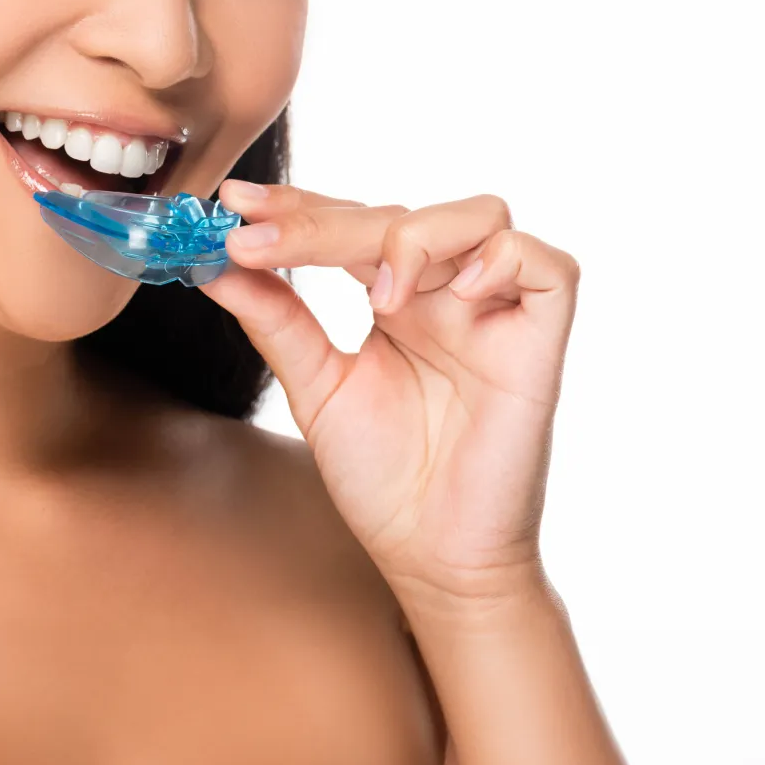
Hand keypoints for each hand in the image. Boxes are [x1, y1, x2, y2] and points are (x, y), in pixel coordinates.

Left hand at [198, 180, 580, 610]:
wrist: (431, 558)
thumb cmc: (384, 480)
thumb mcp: (317, 389)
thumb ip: (278, 322)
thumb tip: (214, 266)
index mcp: (397, 298)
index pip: (350, 223)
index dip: (296, 206)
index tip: (232, 205)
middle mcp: (448, 294)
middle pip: (398, 214)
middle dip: (322, 221)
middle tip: (255, 238)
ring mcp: (497, 313)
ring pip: (482, 215)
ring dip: (416, 236)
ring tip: (377, 295)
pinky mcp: (541, 342)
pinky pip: (549, 267)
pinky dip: (503, 261)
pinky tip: (455, 298)